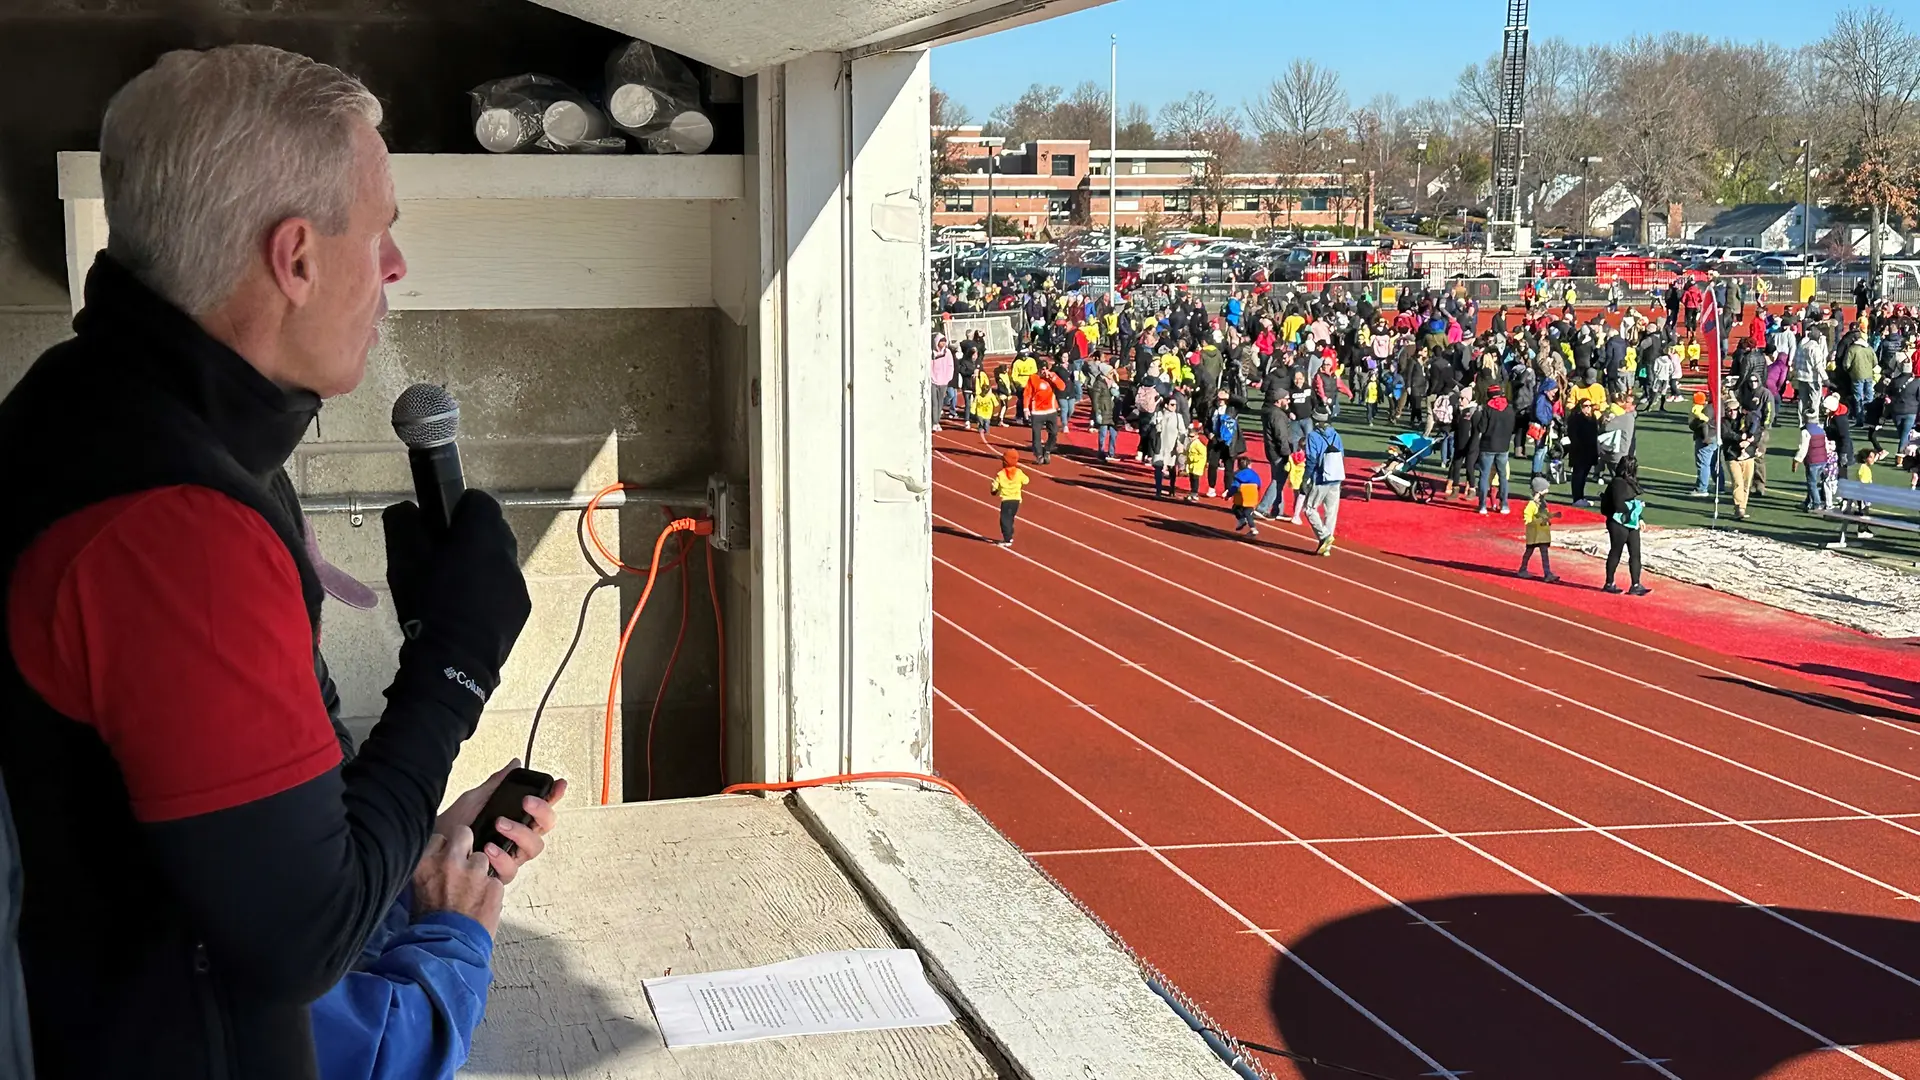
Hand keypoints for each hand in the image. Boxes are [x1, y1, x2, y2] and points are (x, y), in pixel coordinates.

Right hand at [383, 491, 532, 699]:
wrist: (452, 664)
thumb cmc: (426, 607)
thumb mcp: (402, 563)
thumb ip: (402, 525)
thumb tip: (407, 509)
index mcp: (481, 538)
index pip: (481, 501)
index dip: (460, 507)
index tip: (442, 522)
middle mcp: (508, 555)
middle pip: (495, 529)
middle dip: (473, 534)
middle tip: (445, 553)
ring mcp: (519, 583)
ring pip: (502, 559)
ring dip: (483, 563)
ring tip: (456, 585)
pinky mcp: (522, 608)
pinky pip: (507, 587)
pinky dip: (492, 589)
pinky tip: (470, 609)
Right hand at [412, 829, 503, 935]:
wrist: (444, 949)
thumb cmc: (427, 924)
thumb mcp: (415, 890)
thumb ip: (429, 868)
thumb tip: (437, 857)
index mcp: (424, 862)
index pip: (440, 838)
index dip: (445, 849)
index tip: (445, 861)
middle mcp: (449, 862)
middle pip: (464, 833)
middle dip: (466, 844)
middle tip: (464, 861)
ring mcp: (473, 872)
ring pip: (483, 857)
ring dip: (479, 872)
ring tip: (470, 894)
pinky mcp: (493, 884)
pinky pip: (495, 879)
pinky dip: (490, 890)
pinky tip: (480, 904)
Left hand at [435, 760, 567, 883]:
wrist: (431, 849)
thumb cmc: (454, 826)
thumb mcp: (474, 800)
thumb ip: (496, 785)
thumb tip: (515, 764)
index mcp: (517, 819)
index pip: (542, 807)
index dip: (555, 796)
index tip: (559, 784)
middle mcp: (518, 839)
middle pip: (545, 827)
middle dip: (541, 811)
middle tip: (525, 801)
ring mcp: (511, 857)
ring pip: (534, 848)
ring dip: (521, 833)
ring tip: (500, 824)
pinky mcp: (498, 875)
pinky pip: (511, 870)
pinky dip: (502, 858)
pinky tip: (489, 848)